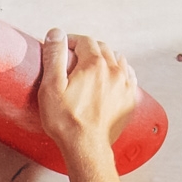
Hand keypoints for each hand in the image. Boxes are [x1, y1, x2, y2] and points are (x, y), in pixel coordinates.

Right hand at [31, 30, 138, 167]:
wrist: (86, 147)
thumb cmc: (67, 121)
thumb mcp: (51, 87)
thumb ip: (54, 56)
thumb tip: (56, 33)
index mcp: (95, 64)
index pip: (85, 40)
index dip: (71, 41)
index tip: (63, 48)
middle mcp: (114, 71)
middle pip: (102, 48)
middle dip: (87, 49)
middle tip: (73, 58)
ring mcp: (125, 85)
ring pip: (117, 59)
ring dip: (104, 58)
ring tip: (90, 67)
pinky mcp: (130, 99)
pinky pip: (129, 75)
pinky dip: (119, 71)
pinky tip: (110, 77)